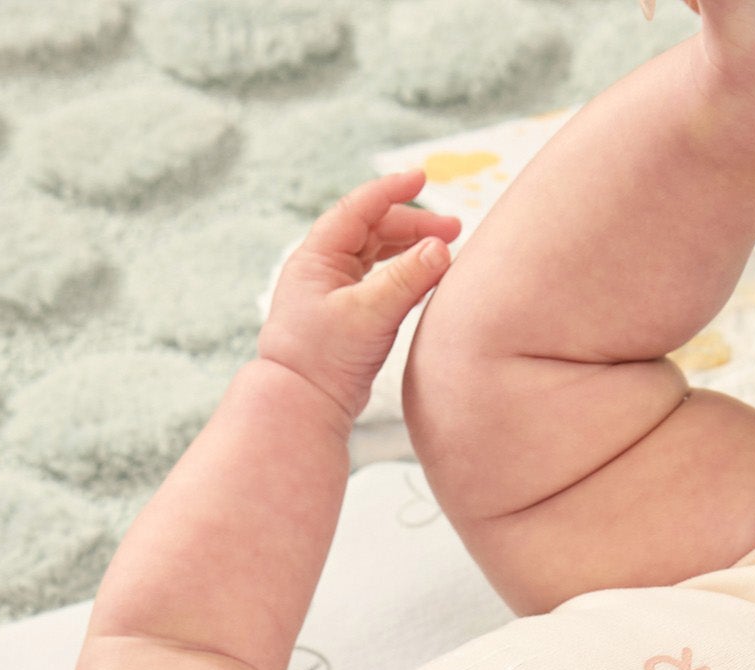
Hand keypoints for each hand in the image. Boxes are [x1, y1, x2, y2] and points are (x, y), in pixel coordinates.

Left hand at [258, 169, 461, 423]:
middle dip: (413, 226)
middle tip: (454, 231)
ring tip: (445, 253)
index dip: (391, 190)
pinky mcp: (347, 318)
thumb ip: (407, 279)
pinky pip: (380, 282)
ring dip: (411, 250)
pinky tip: (427, 280)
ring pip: (377, 256)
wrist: (300, 406)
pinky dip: (405, 275)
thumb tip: (442, 248)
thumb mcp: (369, 314)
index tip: (422, 178)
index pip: (359, 208)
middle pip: (374, 230)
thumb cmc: (322, 360)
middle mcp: (323, 269)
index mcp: (318, 256)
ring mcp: (334, 293)